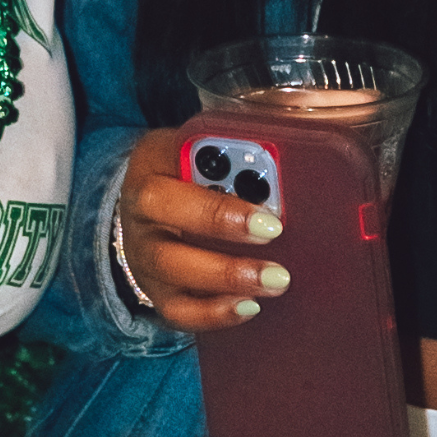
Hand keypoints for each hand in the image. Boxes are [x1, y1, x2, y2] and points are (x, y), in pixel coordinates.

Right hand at [115, 125, 286, 331]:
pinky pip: (179, 312)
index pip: (170, 192)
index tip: (269, 216)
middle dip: (224, 255)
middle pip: (167, 248)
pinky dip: (215, 313)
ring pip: (175, 282)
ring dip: (227, 283)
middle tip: (276, 253)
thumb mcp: (206, 137)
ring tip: (275, 281)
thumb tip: (297, 123)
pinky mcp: (157, 290)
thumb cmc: (190, 163)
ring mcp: (144, 259)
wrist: (152, 196)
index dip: (218, 210)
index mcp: (150, 169)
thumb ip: (244, 134)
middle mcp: (139, 219)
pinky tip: (252, 306)